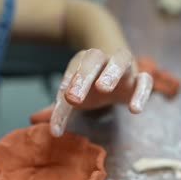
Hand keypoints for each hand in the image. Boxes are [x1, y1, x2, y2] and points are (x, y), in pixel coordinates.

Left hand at [30, 48, 152, 136]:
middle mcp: (103, 60)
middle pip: (94, 59)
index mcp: (84, 62)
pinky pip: (145, 82)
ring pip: (121, 61)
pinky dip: (141, 93)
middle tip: (73, 98)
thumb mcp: (76, 94)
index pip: (73, 72)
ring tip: (103, 88)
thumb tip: (35, 120)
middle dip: (83, 77)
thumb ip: (60, 108)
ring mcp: (124, 68)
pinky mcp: (140, 80)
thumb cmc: (92, 83)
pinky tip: (134, 110)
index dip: (66, 85)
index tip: (61, 101)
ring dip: (111, 72)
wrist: (116, 65)